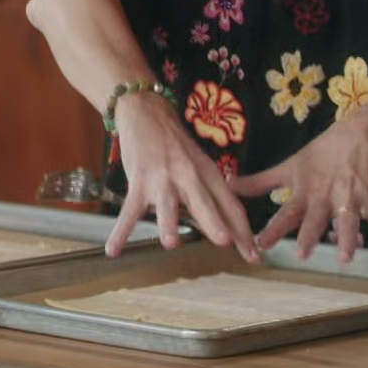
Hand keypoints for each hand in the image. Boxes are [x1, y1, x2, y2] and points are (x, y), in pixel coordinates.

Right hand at [108, 93, 258, 263]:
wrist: (146, 113)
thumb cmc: (175, 145)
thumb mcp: (198, 166)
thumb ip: (210, 197)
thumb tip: (226, 230)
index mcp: (208, 175)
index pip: (230, 206)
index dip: (242, 231)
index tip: (252, 255)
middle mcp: (189, 176)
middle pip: (204, 203)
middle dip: (215, 223)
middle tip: (225, 242)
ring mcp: (162, 178)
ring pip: (167, 204)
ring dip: (168, 223)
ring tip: (171, 242)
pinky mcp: (139, 180)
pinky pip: (129, 210)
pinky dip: (120, 232)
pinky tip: (114, 249)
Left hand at [230, 107, 367, 267]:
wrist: (363, 131)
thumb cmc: (323, 151)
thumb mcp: (289, 164)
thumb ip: (259, 181)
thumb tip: (228, 185)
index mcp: (305, 189)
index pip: (285, 211)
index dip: (272, 228)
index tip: (259, 244)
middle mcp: (327, 195)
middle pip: (316, 218)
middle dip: (309, 235)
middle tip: (302, 254)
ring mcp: (352, 197)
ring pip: (349, 221)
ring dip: (348, 238)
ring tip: (347, 257)